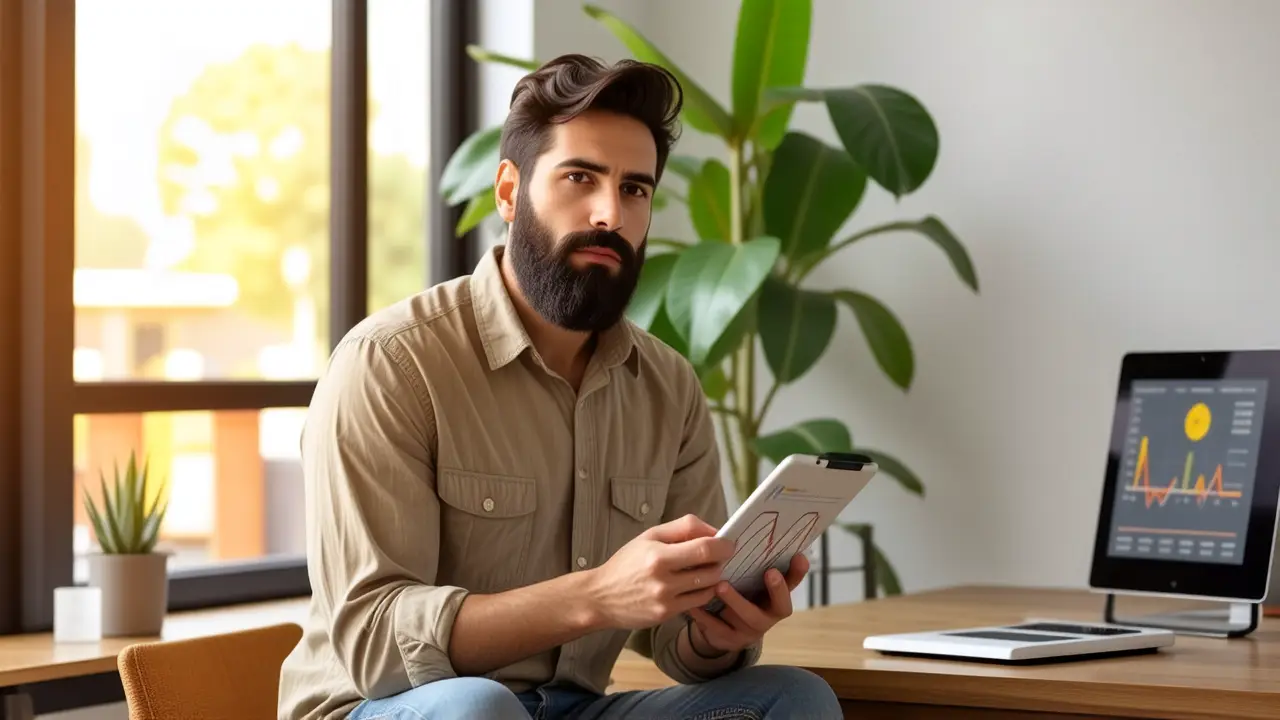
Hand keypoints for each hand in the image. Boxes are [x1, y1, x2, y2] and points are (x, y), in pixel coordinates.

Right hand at [584, 514, 734, 629]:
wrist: (600, 597)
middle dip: (720, 562)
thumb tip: (714, 530)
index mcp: (658, 554)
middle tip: (716, 557)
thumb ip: (683, 528)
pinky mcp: (666, 615)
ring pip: (708, 588)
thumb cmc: (626, 563)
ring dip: (713, 578)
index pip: (705, 548)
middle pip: (711, 570)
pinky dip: (702, 593)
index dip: (724, 545)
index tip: (730, 543)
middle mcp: (663, 579)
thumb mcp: (649, 536)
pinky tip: (693, 586)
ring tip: (703, 570)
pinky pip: (698, 602)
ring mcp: (665, 600)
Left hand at [686, 552, 808, 654]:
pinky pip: (720, 629)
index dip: (797, 572)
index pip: (792, 583)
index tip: (799, 556)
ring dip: (737, 601)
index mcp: (774, 595)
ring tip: (720, 586)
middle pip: (782, 606)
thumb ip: (747, 563)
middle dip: (777, 589)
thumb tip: (736, 535)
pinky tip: (695, 605)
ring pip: (750, 618)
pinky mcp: (731, 641)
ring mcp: (751, 630)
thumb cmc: (734, 593)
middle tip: (770, 572)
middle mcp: (769, 614)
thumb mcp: (743, 579)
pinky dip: (706, 617)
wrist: (717, 630)